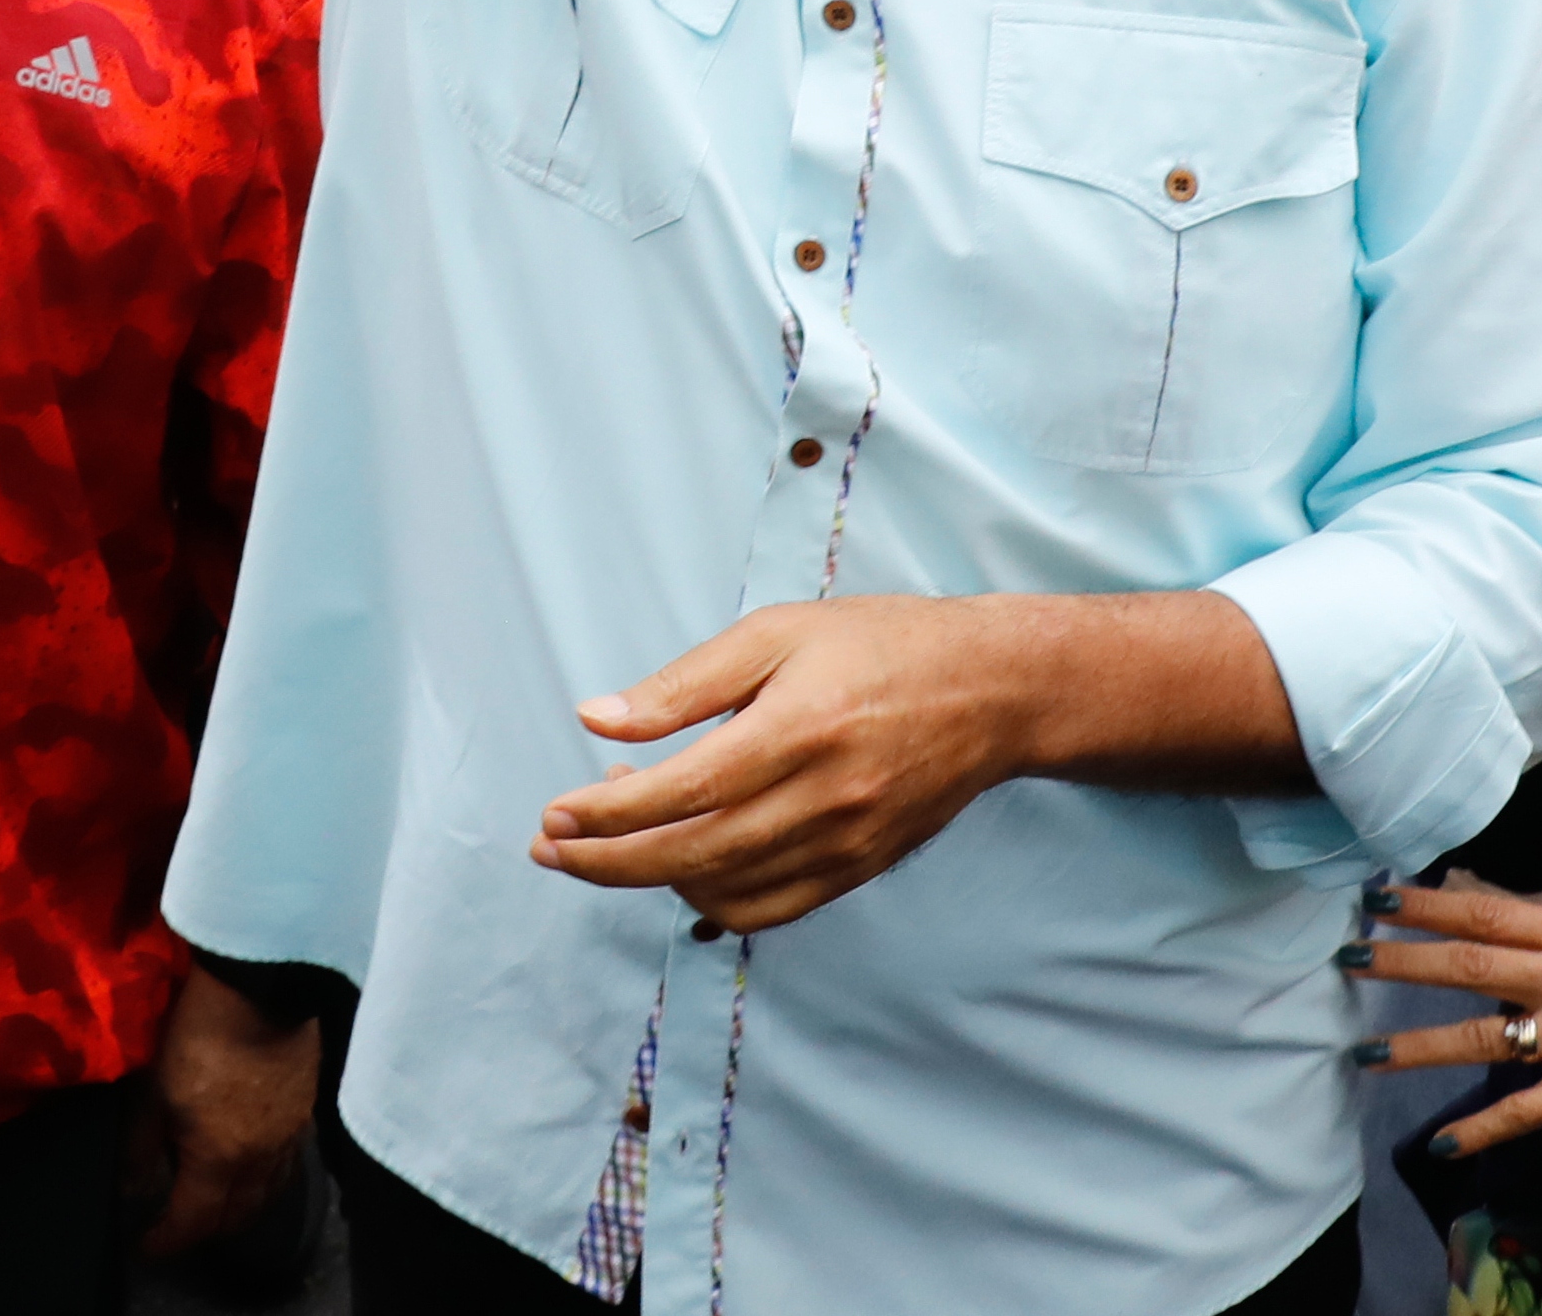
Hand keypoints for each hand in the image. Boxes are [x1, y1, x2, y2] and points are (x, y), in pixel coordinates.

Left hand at [129, 967, 316, 1259]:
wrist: (260, 984)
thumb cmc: (197, 1035)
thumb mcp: (153, 1091)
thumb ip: (141, 1146)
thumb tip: (132, 1187)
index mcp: (220, 1159)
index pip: (195, 1222)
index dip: (168, 1240)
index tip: (147, 1245)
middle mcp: (261, 1158)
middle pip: (239, 1215)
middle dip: (206, 1230)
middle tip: (179, 1227)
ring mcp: (290, 1134)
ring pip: (270, 1193)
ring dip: (241, 1208)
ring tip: (216, 1204)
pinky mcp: (306, 1108)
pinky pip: (289, 1163)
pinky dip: (268, 1179)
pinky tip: (254, 1164)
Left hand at [533, 595, 1043, 935]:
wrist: (992, 690)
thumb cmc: (880, 644)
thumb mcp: (779, 632)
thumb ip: (686, 683)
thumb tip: (598, 720)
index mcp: (800, 726)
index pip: (682, 790)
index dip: (607, 812)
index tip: (554, 815)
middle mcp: (825, 797)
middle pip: (692, 853)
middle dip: (606, 861)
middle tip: (549, 850)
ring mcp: (846, 844)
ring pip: (725, 890)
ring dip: (651, 879)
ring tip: (608, 848)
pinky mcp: (858, 869)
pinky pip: (769, 908)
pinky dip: (712, 900)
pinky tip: (681, 869)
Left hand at [1355, 879, 1541, 1157]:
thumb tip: (1504, 922)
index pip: (1488, 909)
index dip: (1428, 903)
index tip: (1380, 896)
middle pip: (1470, 963)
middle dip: (1402, 960)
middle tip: (1348, 956)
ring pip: (1480, 1039)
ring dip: (1417, 1045)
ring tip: (1367, 1052)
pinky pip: (1521, 1113)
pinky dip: (1477, 1130)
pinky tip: (1442, 1141)